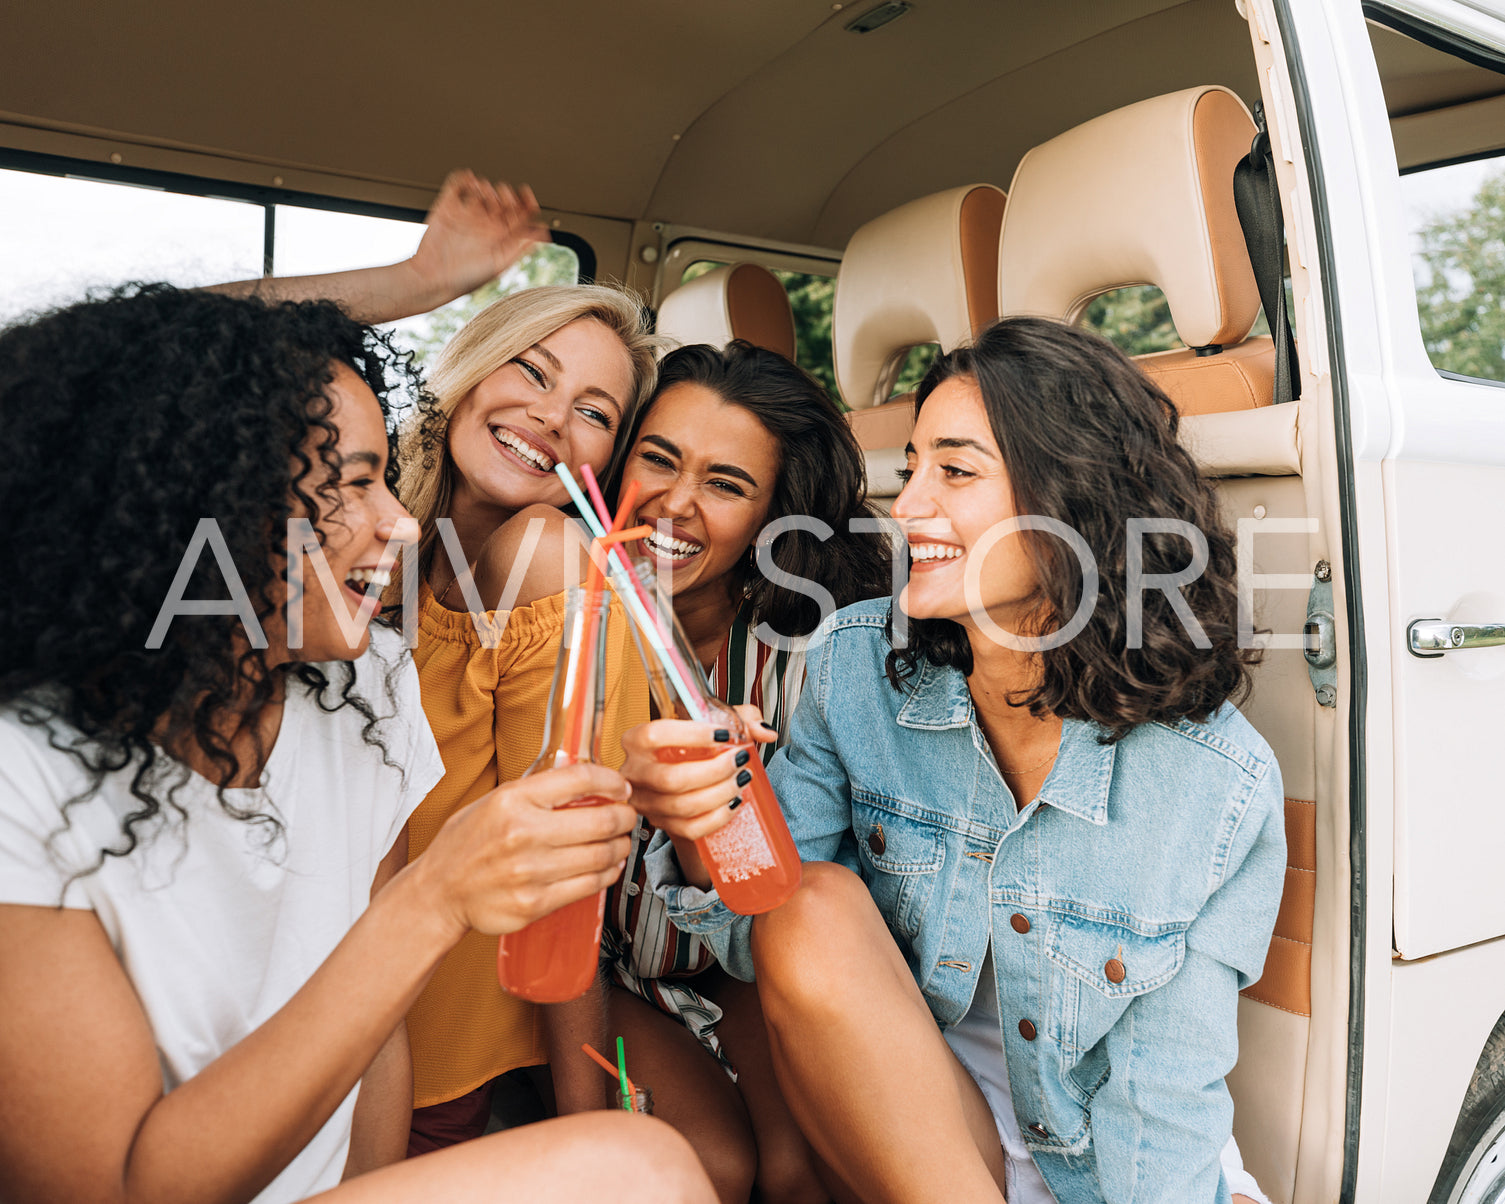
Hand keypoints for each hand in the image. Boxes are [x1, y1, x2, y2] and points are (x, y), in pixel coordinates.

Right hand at [408, 169, 545, 302]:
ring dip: (486, 186)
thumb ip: (520, 245)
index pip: (519, 213)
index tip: (525, 193)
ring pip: (482, 190)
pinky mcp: (447, 207)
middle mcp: (485, 225)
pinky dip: (463, 177)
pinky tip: (469, 181)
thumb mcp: (499, 262)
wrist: (432, 277)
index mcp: (501, 237)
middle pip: (503, 200)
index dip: (525, 201)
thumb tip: (544, 231)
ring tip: (483, 191)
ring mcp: (466, 215)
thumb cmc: (465, 278)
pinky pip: (457, 185)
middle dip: (505, 194)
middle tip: (501, 196)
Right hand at [410, 762, 634, 940]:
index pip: (580, 779)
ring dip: (621, 847)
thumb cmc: (466, 843)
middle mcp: (523, 833)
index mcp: (512, 800)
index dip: (612, 781)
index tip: (621, 787)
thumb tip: (586, 779)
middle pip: (601, 821)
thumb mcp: (494, 801)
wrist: (439, 892)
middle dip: (626, 817)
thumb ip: (537, 790)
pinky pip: (589, 885)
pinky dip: (607, 873)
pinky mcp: (536, 902)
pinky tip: (607, 865)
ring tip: (620, 841)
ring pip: (601, 855)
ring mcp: (530, 871)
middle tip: (628, 816)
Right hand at [618, 708, 776, 842]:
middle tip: (740, 759)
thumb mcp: (713, 725)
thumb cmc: (693, 748)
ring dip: (720, 793)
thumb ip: (741, 720)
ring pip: (682, 806)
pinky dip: (718, 817)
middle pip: (671, 778)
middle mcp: (635, 772)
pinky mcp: (661, 824)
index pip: (655, 735)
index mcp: (637, 741)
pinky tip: (733, 802)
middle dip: (714, 770)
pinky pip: (690, 828)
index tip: (724, 735)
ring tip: (742, 779)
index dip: (691, 735)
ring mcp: (645, 802)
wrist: (681, 781)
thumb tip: (765, 731)